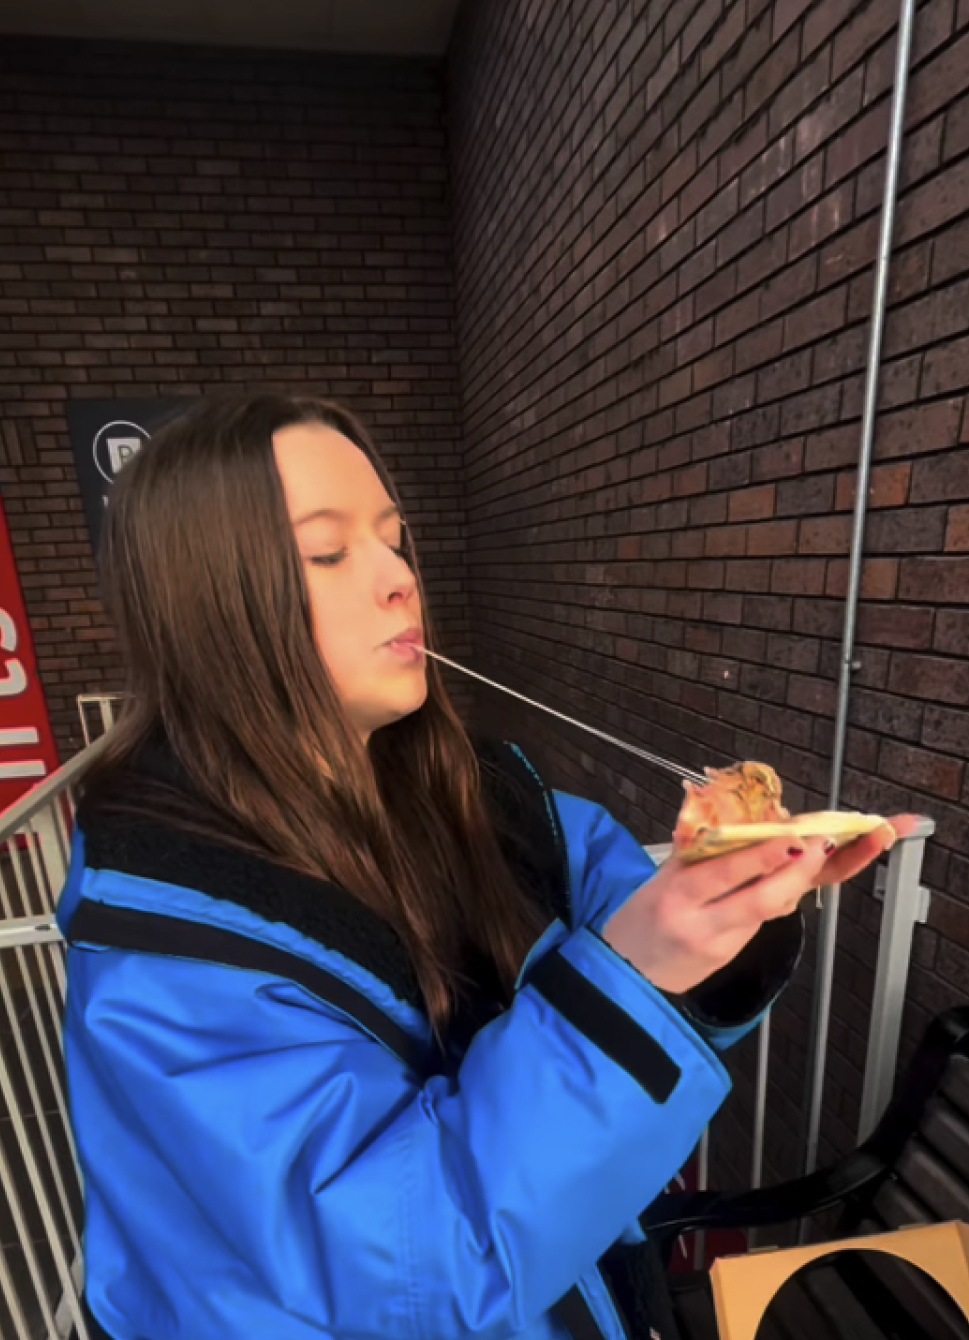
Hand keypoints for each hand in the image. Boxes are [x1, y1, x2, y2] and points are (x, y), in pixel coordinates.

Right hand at [602, 816, 917, 993]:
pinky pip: (762, 921)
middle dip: (801, 870)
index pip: (727, 873)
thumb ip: (693, 849)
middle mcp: (702, 923)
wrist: (624, 977)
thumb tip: (720, 810)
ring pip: (770, 911)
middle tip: (826, 843)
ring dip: (799, 881)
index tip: (795, 836)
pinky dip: (781, 896)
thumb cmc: (635, 922)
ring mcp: (721, 944)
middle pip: (762, 898)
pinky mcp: (730, 956)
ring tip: (826, 853)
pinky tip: (796, 878)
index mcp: (677, 895)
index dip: (765, 855)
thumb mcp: (657, 879)